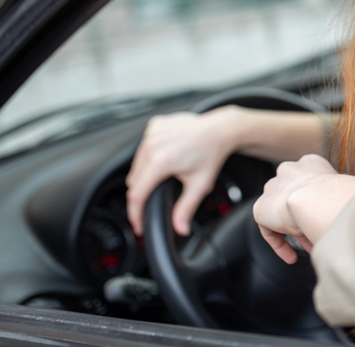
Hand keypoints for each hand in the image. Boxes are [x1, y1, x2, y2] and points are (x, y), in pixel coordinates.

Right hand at [126, 107, 242, 235]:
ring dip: (144, 174)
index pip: (137, 194)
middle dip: (143, 194)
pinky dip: (149, 156)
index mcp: (161, 161)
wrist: (220, 129)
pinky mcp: (154, 125)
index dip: (135, 213)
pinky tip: (164, 156)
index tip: (138, 225)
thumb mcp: (200, 186)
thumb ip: (186, 209)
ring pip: (136, 163)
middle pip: (134, 180)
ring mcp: (152, 133)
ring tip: (163, 176)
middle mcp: (153, 145)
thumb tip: (180, 229)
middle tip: (157, 198)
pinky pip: (143, 147)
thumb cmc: (212, 154)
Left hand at [253, 154, 354, 263]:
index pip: (311, 184)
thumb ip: (339, 199)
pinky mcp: (261, 207)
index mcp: (311, 163)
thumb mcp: (343, 192)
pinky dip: (280, 244)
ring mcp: (273, 187)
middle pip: (295, 197)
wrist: (317, 199)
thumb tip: (350, 217)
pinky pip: (269, 229)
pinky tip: (291, 256)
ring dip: (295, 231)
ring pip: (283, 213)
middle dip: (305, 219)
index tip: (325, 220)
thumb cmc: (338, 197)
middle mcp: (289, 170)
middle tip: (318, 235)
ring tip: (308, 248)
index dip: (318, 206)